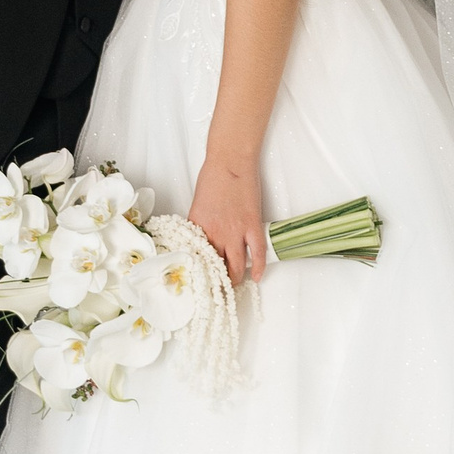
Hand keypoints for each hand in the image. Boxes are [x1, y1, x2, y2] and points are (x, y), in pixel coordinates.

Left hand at [190, 152, 265, 282]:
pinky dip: (257, 268)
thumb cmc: (212, 178)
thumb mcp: (197, 206)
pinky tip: (256, 277)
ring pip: (235, 266)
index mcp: (198, 229)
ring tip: (234, 287)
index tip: (198, 286)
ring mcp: (235, 232)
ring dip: (234, 279)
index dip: (198, 276)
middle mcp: (215, 235)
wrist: (230, 161)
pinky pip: (257, 253)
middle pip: (215, 268)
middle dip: (216, 283)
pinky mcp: (252, 226)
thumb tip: (201, 242)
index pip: (196, 261)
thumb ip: (200, 227)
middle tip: (217, 292)